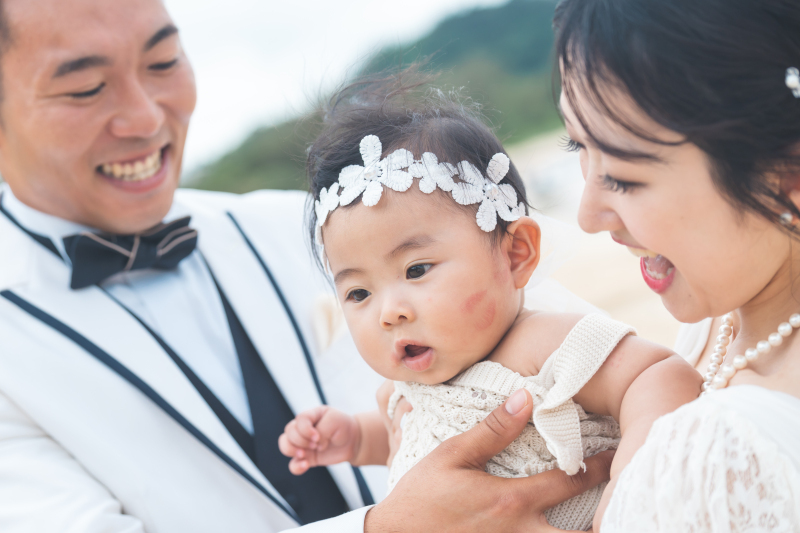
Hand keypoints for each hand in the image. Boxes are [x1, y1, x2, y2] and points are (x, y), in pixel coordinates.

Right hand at [278, 406, 359, 474]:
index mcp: (310, 416)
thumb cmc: (343, 426)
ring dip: (292, 450)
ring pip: (285, 445)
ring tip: (305, 455)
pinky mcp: (307, 458)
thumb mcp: (335, 421)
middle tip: (316, 444)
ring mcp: (303, 444)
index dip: (305, 430)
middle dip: (301, 440)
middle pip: (289, 432)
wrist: (353, 441)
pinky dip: (296, 466)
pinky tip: (305, 465)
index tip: (318, 436)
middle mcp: (303, 429)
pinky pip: (293, 464)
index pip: (299, 420)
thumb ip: (322, 430)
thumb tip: (314, 446)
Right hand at [365, 389, 614, 532]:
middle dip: (606, 520)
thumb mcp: (450, 456)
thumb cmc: (420, 497)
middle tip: (623, 505)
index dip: (599, 469)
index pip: (569, 482)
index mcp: (511, 501)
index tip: (618, 458)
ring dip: (581, 532)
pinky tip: (561, 528)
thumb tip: (526, 398)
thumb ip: (492, 430)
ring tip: (601, 519)